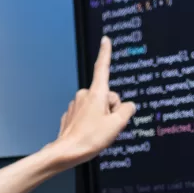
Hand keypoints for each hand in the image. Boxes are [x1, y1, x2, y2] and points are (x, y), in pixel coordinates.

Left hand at [45, 37, 136, 169]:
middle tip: (107, 126)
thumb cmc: (90, 138)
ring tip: (97, 132)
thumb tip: (127, 106)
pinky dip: (92, 123)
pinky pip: (88, 115)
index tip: (105, 39)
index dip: (106, 53)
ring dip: (102, 118)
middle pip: (107, 96)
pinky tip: (89, 134)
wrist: (66, 152)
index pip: (102, 67)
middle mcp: (84, 95)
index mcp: (96, 93)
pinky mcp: (71, 115)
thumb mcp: (117, 124)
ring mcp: (76, 105)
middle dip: (112, 109)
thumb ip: (127, 110)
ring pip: (98, 107)